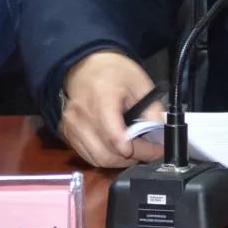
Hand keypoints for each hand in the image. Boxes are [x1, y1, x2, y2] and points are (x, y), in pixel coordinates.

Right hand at [61, 50, 165, 167]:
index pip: (114, 136)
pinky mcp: (67, 133)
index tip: (155, 151)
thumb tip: (160, 133)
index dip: (136, 149)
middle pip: (105, 153)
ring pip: (96, 159)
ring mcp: (71, 126)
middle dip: (131, 158)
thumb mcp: (141, 83)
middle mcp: (82, 116)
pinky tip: (117, 149)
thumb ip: (152, 109)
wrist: (87, 65)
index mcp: (101, 99)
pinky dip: (104, 157)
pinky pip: (87, 155)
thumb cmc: (115, 72)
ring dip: (118, 161)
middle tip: (149, 152)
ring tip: (135, 151)